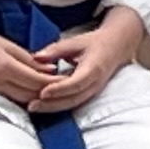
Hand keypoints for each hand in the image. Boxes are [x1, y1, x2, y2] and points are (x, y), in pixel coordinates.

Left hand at [21, 10, 144, 114]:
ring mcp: (94, 90)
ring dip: (54, 107)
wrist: (117, 47)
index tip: (43, 92)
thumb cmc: (96, 43)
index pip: (77, 82)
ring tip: (34, 107)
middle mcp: (96, 82)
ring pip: (74, 103)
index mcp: (94, 67)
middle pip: (75, 98)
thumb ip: (56, 50)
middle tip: (32, 105)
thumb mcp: (76, 41)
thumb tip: (36, 57)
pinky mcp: (90, 93)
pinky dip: (59, 105)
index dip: (60, 89)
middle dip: (52, 104)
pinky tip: (44, 105)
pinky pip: (75, 102)